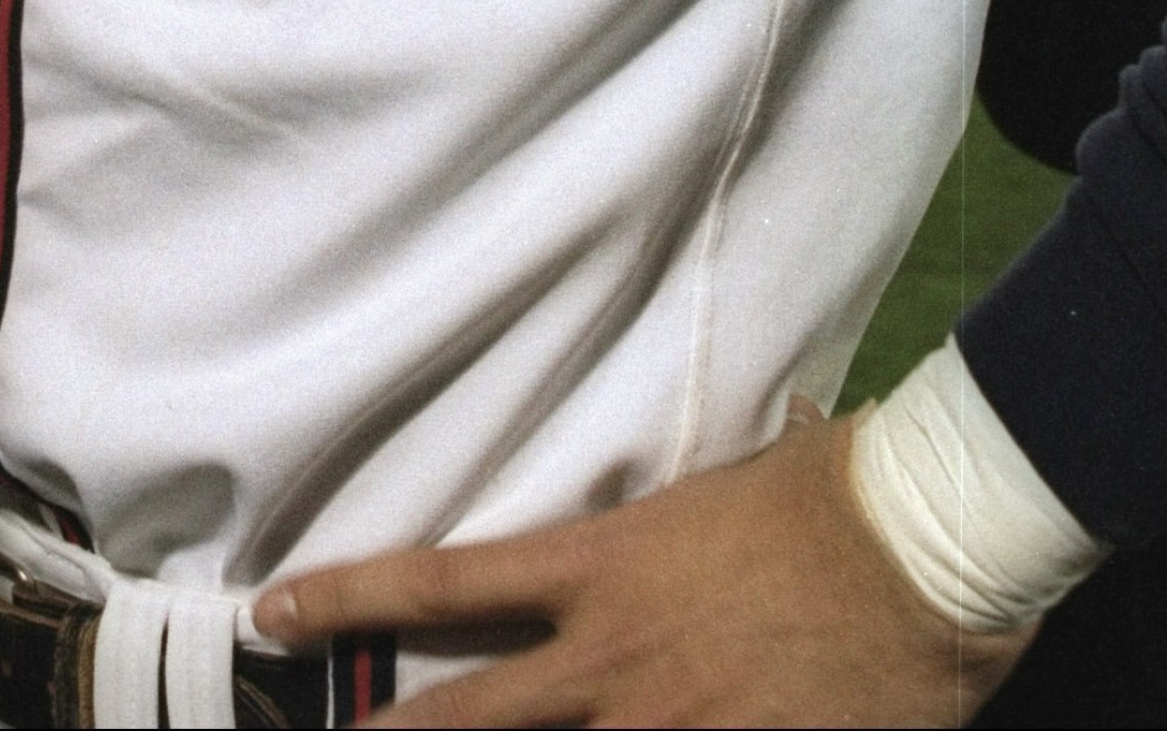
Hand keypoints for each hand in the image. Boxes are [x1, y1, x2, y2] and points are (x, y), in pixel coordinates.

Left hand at [252, 410, 1033, 727]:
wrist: (923, 547)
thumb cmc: (824, 493)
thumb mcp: (711, 491)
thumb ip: (653, 530)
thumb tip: (635, 527)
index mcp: (602, 569)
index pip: (444, 582)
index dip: (348, 601)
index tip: (275, 613)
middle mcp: (617, 660)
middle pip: (469, 717)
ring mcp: (676, 728)